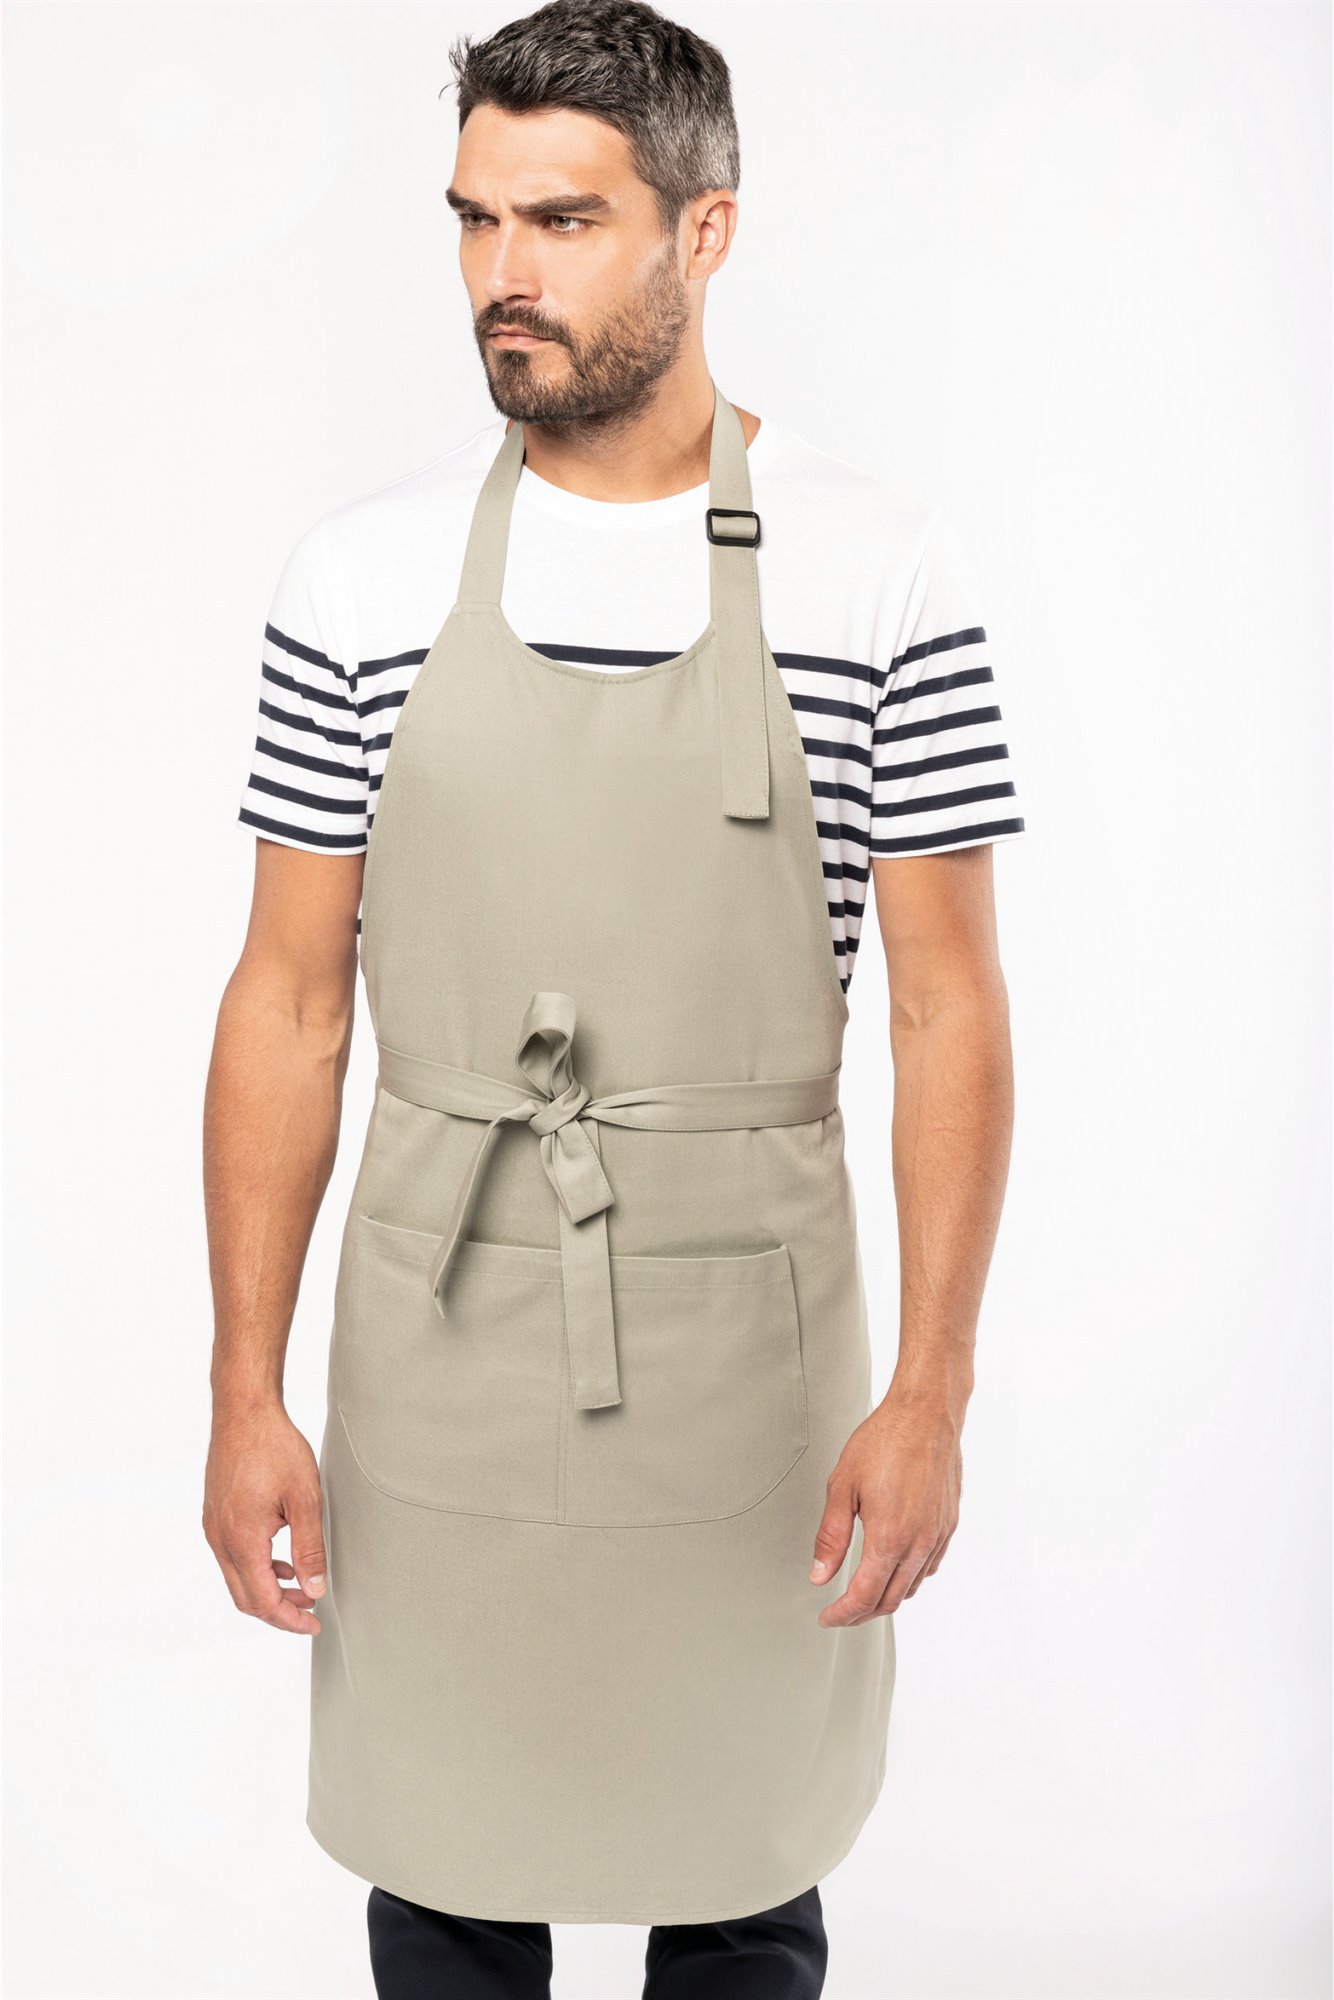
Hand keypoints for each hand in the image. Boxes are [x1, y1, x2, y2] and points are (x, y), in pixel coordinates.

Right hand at [203, 1403, 327, 1635]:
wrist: (243, 1412)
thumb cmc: (273, 1446)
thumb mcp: (304, 1498)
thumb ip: (309, 1548)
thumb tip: (314, 1587)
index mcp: (242, 1539)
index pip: (263, 1600)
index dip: (289, 1619)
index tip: (313, 1623)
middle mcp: (220, 1538)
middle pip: (246, 1597)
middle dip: (279, 1610)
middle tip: (310, 1611)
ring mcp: (213, 1527)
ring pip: (238, 1578)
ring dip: (268, 1589)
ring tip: (302, 1586)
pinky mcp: (214, 1516)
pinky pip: (232, 1557)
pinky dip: (257, 1568)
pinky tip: (281, 1560)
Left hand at [808, 1389, 961, 1624]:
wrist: (927, 1414)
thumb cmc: (885, 1441)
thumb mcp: (842, 1486)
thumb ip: (831, 1537)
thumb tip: (819, 1575)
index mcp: (889, 1538)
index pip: (864, 1596)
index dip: (843, 1614)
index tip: (827, 1618)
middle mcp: (919, 1544)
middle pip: (890, 1599)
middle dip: (862, 1613)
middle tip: (840, 1611)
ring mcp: (938, 1535)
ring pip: (912, 1586)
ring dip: (886, 1597)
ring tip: (863, 1592)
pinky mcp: (948, 1524)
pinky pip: (929, 1566)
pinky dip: (908, 1578)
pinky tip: (894, 1567)